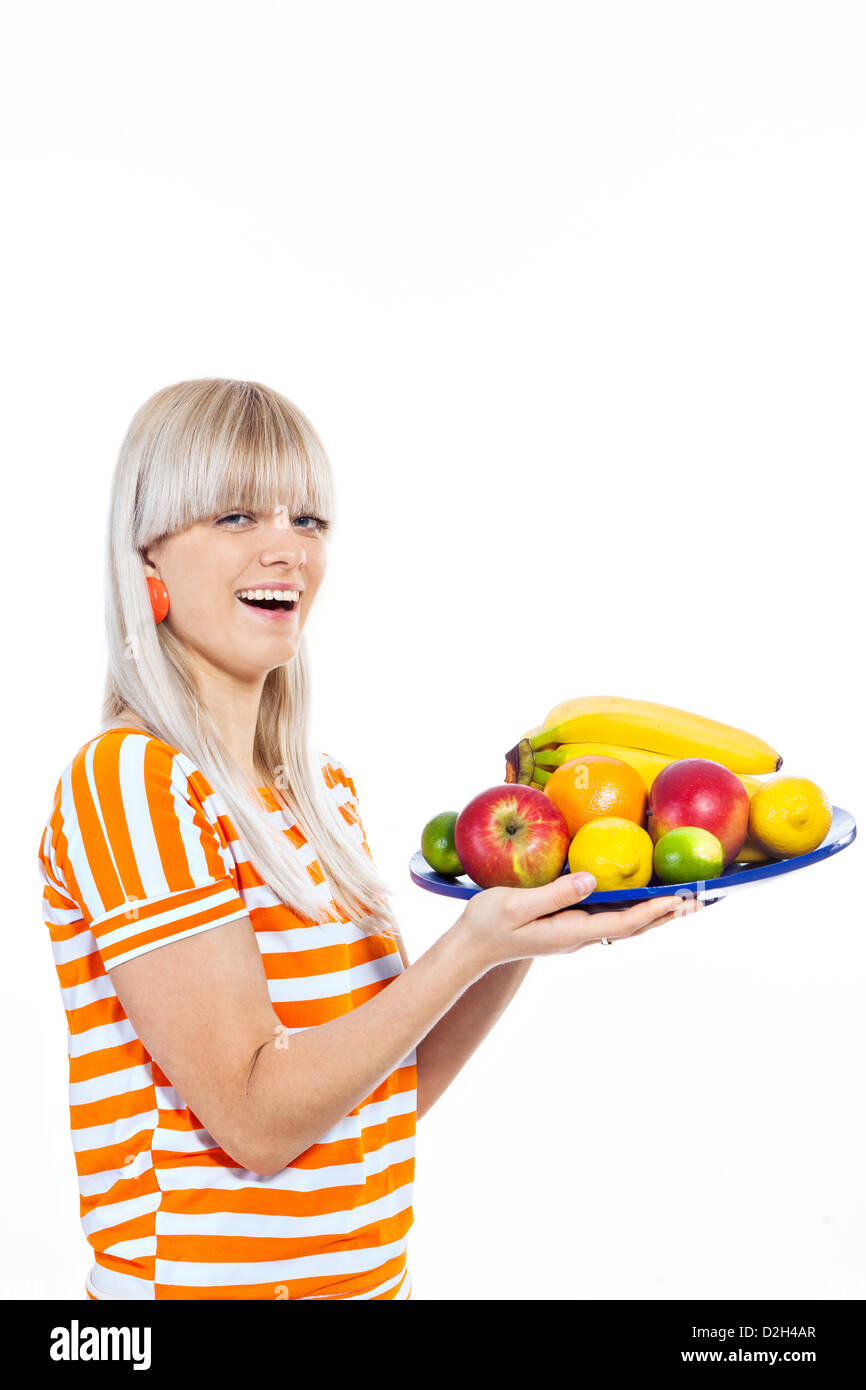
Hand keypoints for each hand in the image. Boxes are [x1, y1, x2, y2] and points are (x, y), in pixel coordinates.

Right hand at [455, 872, 703, 969]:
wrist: (470, 947)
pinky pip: (612, 917)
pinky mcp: (570, 925)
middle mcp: (580, 935)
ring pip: (626, 923)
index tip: (680, 897)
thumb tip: (592, 880)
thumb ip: (554, 893)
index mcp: (571, 932)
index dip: (654, 910)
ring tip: (686, 899)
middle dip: (669, 914)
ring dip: (658, 912)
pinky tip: (643, 897)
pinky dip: (636, 908)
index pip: (623, 922)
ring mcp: (576, 932)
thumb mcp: (516, 905)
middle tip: (702, 899)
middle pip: (635, 927)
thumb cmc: (488, 924)